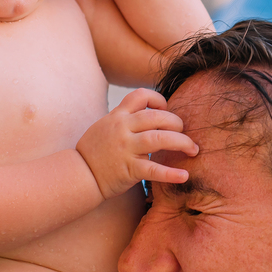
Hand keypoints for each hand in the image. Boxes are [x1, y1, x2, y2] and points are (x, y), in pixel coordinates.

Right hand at [76, 88, 196, 201]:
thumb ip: (124, 119)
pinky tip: (184, 176)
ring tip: (193, 149)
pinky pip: (153, 170)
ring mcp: (125, 149)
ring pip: (159, 139)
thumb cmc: (94, 152)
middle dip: (176, 123)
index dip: (158, 99)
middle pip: (156, 117)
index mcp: (117, 116)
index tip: (166, 109)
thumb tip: (148, 113)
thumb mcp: (105, 126)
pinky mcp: (128, 169)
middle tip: (185, 133)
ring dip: (181, 142)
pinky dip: (171, 173)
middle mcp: (122, 128)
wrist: (78, 174)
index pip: (140, 95)